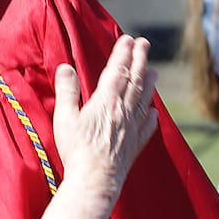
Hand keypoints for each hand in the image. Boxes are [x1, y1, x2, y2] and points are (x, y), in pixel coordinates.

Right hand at [53, 34, 159, 190]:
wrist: (95, 180)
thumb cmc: (77, 149)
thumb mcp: (65, 117)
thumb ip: (67, 91)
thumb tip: (66, 67)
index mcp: (106, 101)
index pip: (117, 70)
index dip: (122, 53)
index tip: (127, 38)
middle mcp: (123, 111)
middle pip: (135, 80)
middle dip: (140, 59)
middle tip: (145, 44)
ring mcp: (132, 128)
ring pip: (144, 100)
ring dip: (149, 83)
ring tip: (154, 71)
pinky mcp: (135, 145)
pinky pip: (147, 127)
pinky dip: (151, 117)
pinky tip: (154, 113)